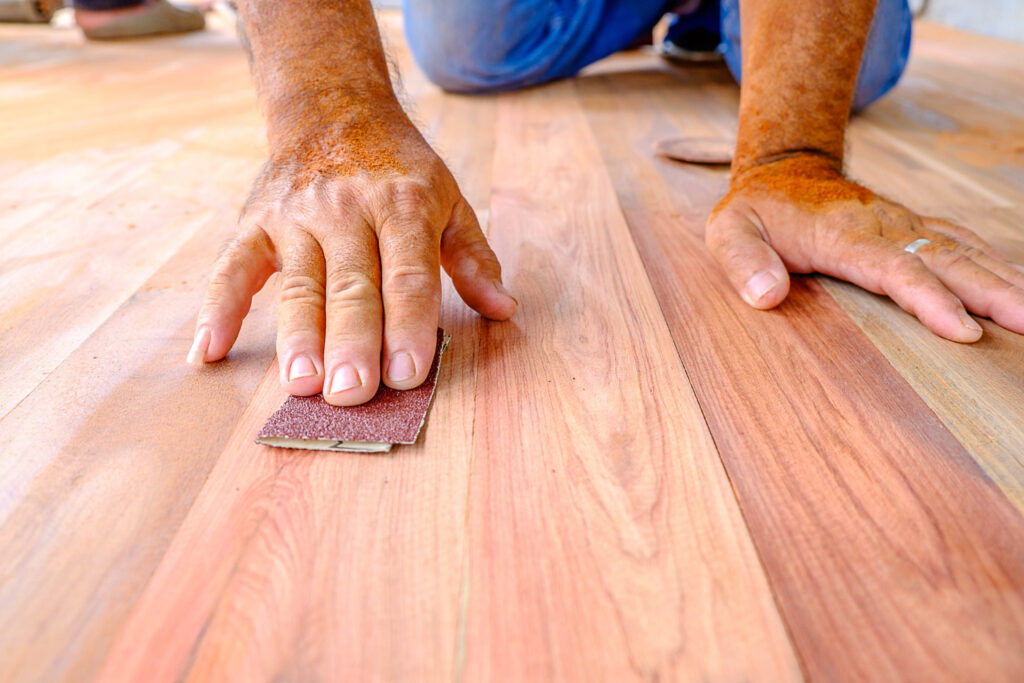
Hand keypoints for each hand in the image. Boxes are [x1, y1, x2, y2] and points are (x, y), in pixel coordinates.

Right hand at [188, 110, 516, 403]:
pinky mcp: (255, 222)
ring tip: (301, 385)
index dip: (409, 324)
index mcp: (403, 205)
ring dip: (297, 337)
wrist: (332, 108)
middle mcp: (348, 210)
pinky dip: (217, 308)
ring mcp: (296, 217)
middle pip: (351, 286)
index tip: (408, 374)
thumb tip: (504, 309)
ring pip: (298, 284)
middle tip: (351, 394)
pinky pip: (232, 268)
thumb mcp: (449, 198)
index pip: (408, 274)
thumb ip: (472, 257)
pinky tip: (208, 352)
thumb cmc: (399, 167)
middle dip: (352, 342)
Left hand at [706, 154, 1023, 341]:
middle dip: (992, 293)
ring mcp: (904, 225)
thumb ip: (742, 262)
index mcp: (841, 234)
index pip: (892, 267)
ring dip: (1006, 281)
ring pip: (964, 251)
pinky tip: (1022, 287)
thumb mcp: (728, 231)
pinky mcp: (914, 227)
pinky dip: (997, 264)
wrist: (782, 167)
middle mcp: (884, 226)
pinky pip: (963, 243)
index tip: (962, 330)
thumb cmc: (756, 209)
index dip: (928, 298)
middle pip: (945, 260)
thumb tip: (765, 297)